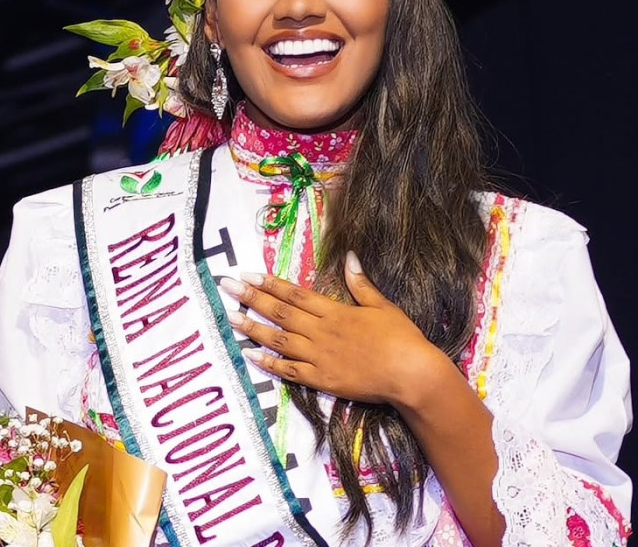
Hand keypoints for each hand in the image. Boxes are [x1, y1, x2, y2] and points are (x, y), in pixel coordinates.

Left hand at [220, 251, 449, 407]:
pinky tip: (250, 355)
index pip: (295, 294)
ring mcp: (319, 357)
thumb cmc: (401, 338)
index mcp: (335, 311)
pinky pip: (289, 371)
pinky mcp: (321, 380)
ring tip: (231, 318)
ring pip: (279, 340)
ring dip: (253, 328)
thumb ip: (361, 284)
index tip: (248, 274)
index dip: (270, 283)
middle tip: (227, 286)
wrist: (410, 374)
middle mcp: (321, 332)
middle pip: (280, 312)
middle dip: (251, 298)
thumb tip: (349, 257)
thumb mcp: (382, 305)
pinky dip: (269, 363)